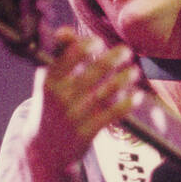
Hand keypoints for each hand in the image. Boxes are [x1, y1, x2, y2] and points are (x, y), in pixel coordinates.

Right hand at [24, 28, 140, 181]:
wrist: (44, 150)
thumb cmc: (50, 107)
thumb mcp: (48, 83)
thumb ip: (58, 57)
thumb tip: (65, 31)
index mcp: (49, 82)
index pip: (69, 57)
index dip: (87, 46)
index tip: (98, 42)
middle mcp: (61, 98)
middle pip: (93, 72)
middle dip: (113, 58)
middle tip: (126, 51)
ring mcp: (74, 116)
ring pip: (106, 92)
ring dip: (124, 79)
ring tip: (134, 71)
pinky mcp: (87, 133)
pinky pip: (112, 114)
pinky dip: (127, 103)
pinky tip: (136, 95)